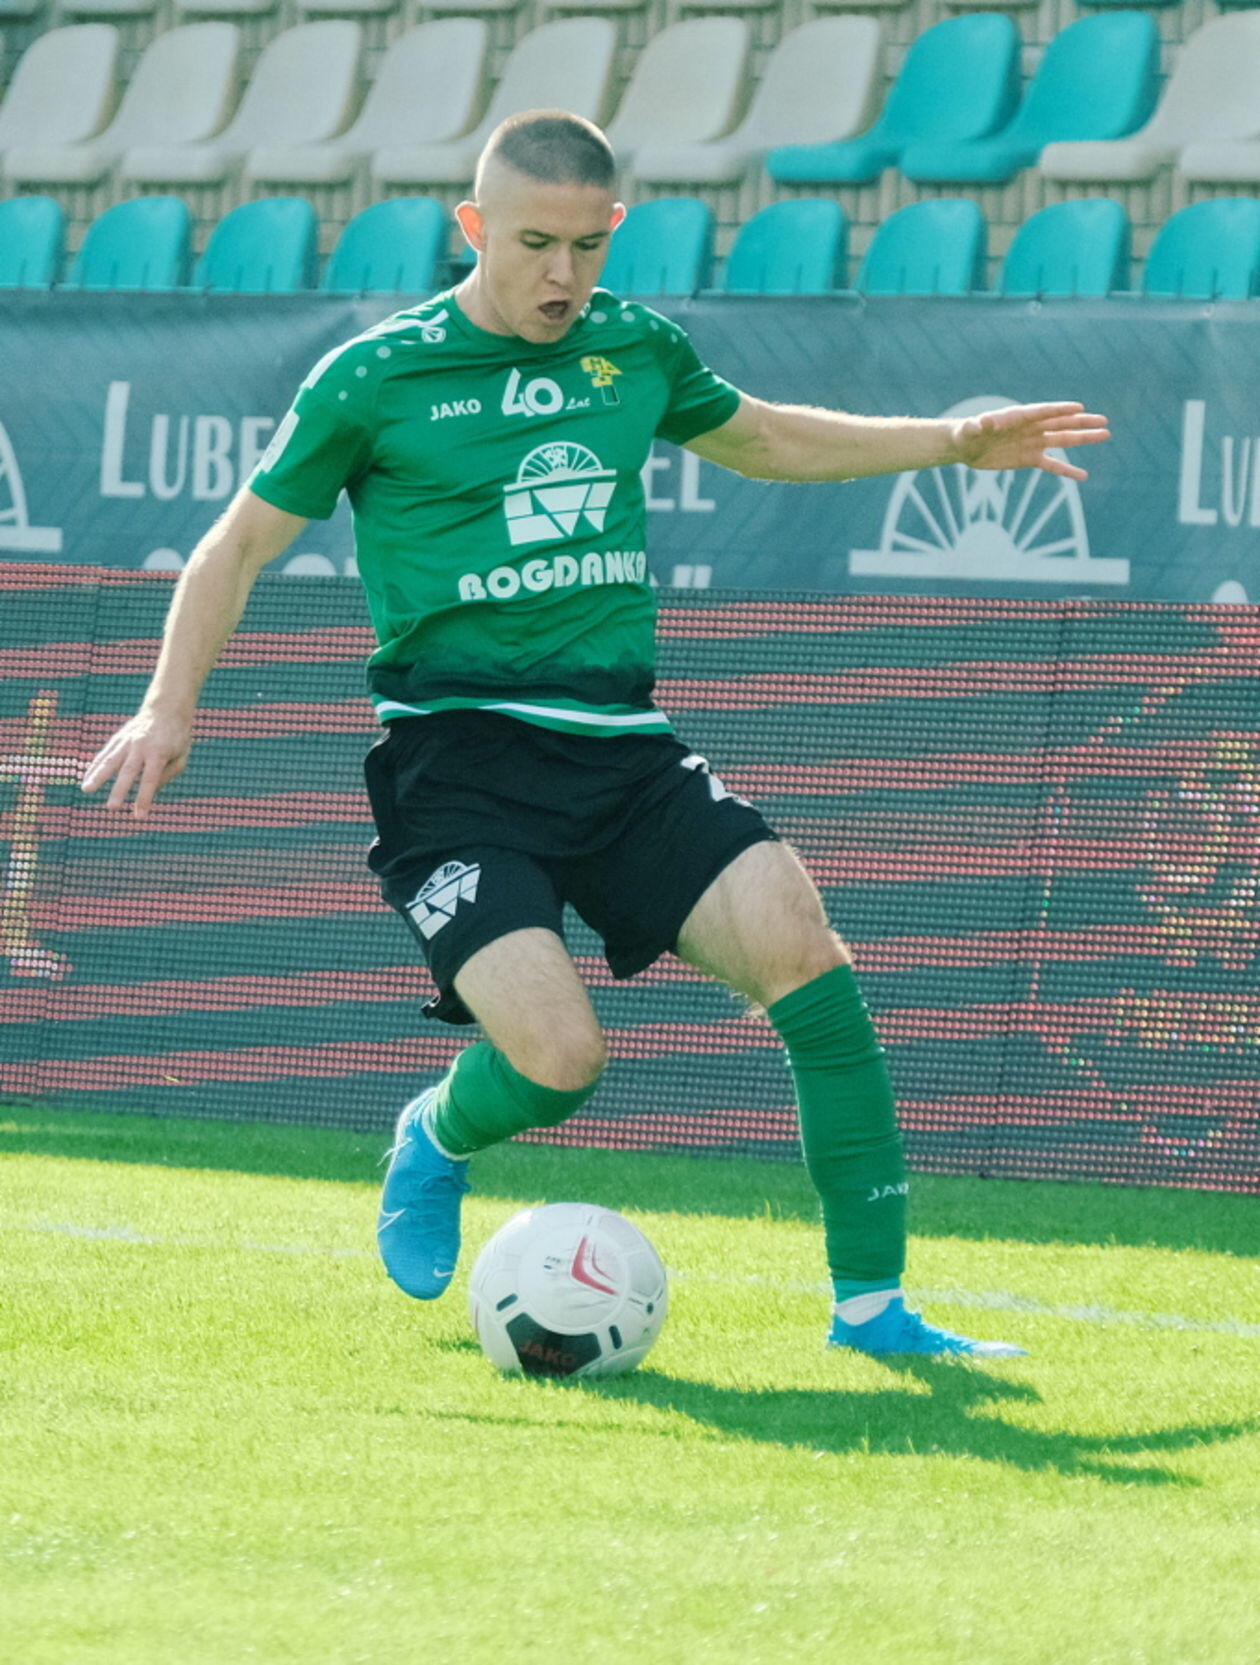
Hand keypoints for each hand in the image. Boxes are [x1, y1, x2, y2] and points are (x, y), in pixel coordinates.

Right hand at [80, 709, 192, 819]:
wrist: (166, 709)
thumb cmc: (177, 738)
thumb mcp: (181, 757)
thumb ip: (167, 775)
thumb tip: (149, 792)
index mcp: (159, 753)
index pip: (150, 779)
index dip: (144, 798)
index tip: (139, 816)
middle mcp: (141, 746)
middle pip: (128, 771)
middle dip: (119, 790)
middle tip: (111, 807)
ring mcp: (127, 741)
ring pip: (110, 760)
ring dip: (97, 776)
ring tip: (86, 790)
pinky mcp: (118, 739)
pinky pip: (105, 754)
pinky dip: (95, 767)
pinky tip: (86, 780)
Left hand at [951, 401, 1110, 481]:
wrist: (966, 446)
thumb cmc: (967, 432)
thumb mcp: (971, 428)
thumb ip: (979, 425)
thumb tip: (984, 422)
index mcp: (1019, 416)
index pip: (1044, 411)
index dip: (1060, 410)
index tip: (1079, 408)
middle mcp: (1031, 427)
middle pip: (1061, 423)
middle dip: (1082, 422)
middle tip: (1104, 420)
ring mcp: (1033, 442)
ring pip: (1063, 440)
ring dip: (1083, 438)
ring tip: (1105, 434)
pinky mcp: (1030, 459)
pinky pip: (1052, 465)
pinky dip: (1067, 470)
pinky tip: (1083, 475)